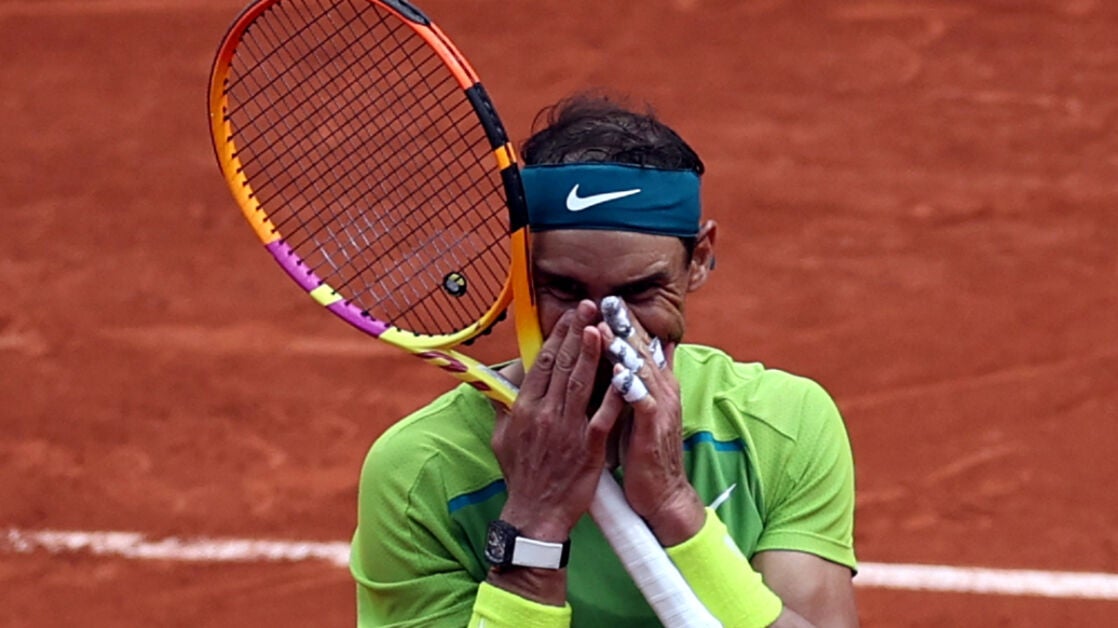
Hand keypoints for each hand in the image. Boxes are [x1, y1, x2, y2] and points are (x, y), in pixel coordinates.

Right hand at [491, 300, 624, 540]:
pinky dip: (615, 392)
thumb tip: (503, 381)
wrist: (535, 514)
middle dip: (576, 332)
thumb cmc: (520, 475)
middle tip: (590, 307)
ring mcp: (568, 429)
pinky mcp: (590, 447)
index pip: (542, 364)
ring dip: (593, 352)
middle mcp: (545, 414)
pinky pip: (605, 414)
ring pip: (582, 383)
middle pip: (562, 365)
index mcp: (524, 409)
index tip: (569, 315)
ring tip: (601, 327)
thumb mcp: (501, 438)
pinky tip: (625, 373)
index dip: (557, 337)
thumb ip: (504, 406)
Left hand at [600, 297, 704, 546]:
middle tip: (607, 299)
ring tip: (606, 327)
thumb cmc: (642, 450)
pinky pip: (643, 402)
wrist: (661, 493)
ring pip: (642, 370)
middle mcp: (662, 389)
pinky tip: (619, 372)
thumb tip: (625, 356)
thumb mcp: (636, 408)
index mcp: (656, 383)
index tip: (605, 299)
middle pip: (643, 349)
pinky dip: (632, 385)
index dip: (624, 322)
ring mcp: (660, 407)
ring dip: (624, 348)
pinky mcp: (654, 428)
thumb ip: (631, 381)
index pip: (640, 344)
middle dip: (625, 324)